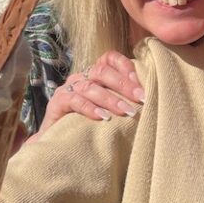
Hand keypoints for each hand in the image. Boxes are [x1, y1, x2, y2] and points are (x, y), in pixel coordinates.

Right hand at [30, 51, 144, 138]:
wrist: (58, 144)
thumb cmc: (88, 125)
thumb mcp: (108, 109)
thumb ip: (123, 100)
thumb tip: (147, 100)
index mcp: (94, 75)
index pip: (109, 58)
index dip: (124, 65)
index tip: (139, 81)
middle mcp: (81, 77)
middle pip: (101, 71)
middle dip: (123, 84)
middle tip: (140, 98)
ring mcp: (67, 89)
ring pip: (90, 86)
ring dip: (110, 99)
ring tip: (127, 111)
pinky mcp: (57, 103)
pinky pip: (74, 100)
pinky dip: (90, 108)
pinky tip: (103, 117)